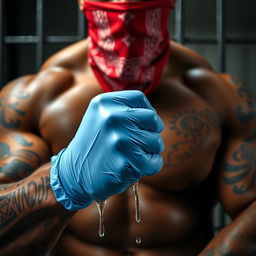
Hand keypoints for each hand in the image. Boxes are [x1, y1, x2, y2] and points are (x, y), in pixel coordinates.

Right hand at [50, 90, 163, 209]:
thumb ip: (123, 109)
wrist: (74, 175)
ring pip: (156, 141)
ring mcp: (119, 140)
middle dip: (151, 132)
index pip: (139, 99)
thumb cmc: (95, 145)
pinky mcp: (126, 162)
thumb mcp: (100, 117)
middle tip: (138, 143)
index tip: (140, 124)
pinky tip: (134, 167)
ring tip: (131, 156)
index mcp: (104, 103)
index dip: (146, 112)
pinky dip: (150, 166)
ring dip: (150, 151)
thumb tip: (153, 113)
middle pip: (152, 119)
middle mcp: (111, 117)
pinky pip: (155, 162)